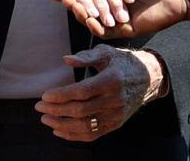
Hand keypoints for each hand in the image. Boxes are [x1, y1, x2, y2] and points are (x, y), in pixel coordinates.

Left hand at [35, 45, 163, 141]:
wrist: (150, 77)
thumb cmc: (124, 62)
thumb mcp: (107, 54)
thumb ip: (86, 57)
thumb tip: (66, 60)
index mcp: (112, 79)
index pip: (81, 92)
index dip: (61, 96)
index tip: (45, 96)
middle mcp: (115, 99)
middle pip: (80, 110)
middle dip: (55, 110)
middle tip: (39, 107)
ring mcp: (117, 114)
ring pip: (84, 126)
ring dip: (61, 125)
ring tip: (46, 119)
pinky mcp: (116, 123)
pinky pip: (92, 134)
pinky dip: (73, 135)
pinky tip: (59, 130)